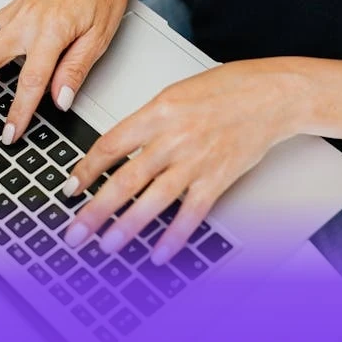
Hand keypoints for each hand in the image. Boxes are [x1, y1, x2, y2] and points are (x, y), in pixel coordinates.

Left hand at [60, 58, 308, 264]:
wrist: (271, 94)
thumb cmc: (227, 89)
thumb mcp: (175, 94)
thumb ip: (147, 121)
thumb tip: (118, 147)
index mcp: (157, 112)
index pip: (110, 145)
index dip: (86, 170)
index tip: (70, 188)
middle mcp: (172, 138)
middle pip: (125, 179)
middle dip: (95, 210)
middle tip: (75, 231)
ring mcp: (195, 161)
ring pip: (153, 200)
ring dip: (126, 227)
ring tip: (107, 245)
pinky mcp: (217, 179)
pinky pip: (191, 213)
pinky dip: (174, 236)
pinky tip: (159, 252)